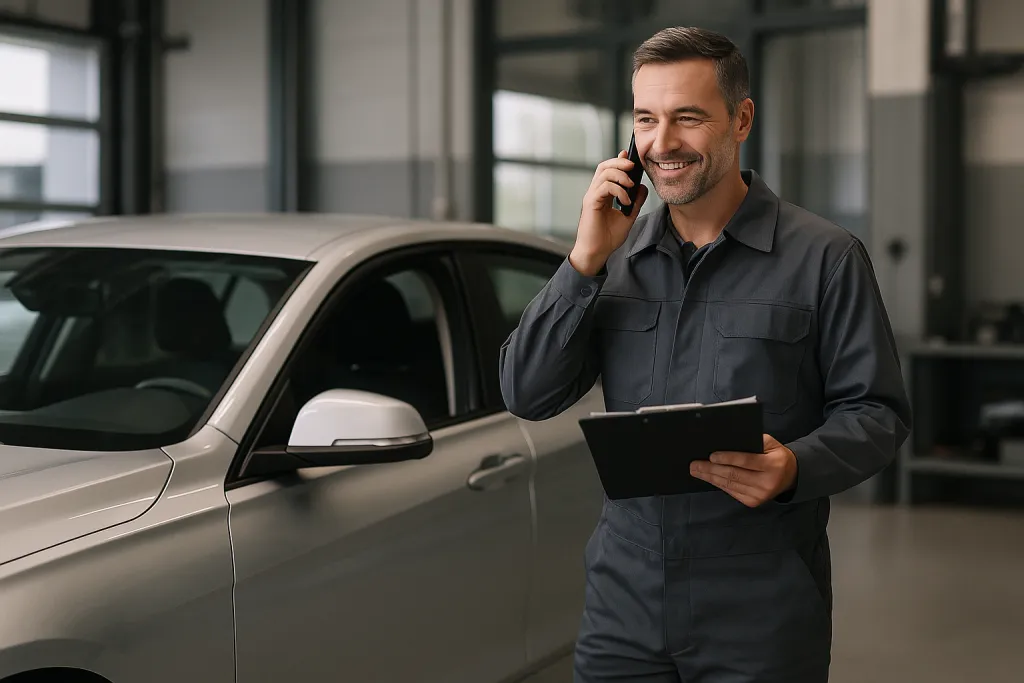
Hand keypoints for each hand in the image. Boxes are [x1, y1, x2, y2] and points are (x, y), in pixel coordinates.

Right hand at [569, 150, 649, 275]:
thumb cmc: (608, 238)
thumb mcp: (628, 216)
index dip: (619, 161)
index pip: (608, 170)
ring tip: (631, 186)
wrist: (597, 252)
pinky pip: (604, 187)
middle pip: (604, 166)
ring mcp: (592, 197)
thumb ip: (635, 202)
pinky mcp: (591, 203)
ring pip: (604, 173)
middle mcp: (595, 193)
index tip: (631, 157)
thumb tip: (642, 187)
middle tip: (633, 166)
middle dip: (619, 162)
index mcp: (602, 194)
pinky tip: (625, 201)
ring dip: (621, 176)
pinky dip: (618, 191)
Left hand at [689, 434, 797, 507]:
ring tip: (696, 470)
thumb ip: (752, 442)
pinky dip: (718, 484)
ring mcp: (760, 495)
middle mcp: (767, 482)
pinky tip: (709, 478)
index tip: (711, 456)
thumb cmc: (775, 455)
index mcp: (773, 464)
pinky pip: (732, 492)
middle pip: (734, 475)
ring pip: (730, 485)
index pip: (747, 461)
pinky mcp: (753, 502)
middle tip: (695, 464)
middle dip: (711, 469)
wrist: (790, 476)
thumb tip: (725, 443)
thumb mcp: (770, 443)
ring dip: (710, 477)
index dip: (728, 458)